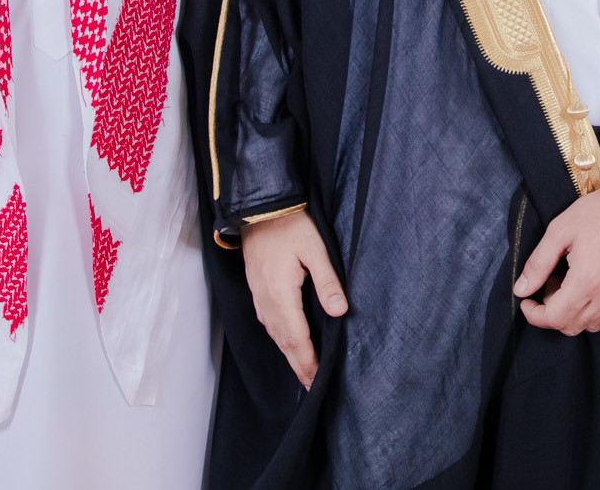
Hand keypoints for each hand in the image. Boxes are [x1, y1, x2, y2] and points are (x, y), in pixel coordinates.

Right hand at [242, 208, 347, 388]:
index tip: (317, 381)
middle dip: (299, 366)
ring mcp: (259, 298)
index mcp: (280, 294)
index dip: (307, 362)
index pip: (296, 339)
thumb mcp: (315, 249)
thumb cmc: (290, 226)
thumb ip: (327, 281)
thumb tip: (340, 312)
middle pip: (284, 343)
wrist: (261, 210)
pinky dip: (282, 340)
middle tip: (314, 387)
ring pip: (276, 336)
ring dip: (290, 355)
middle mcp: (266, 302)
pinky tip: (291, 345)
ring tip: (305, 372)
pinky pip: (270, 324)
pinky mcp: (258, 292)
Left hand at [512, 161, 599, 333]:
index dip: (535, 315)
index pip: (554, 319)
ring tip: (575, 279)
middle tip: (553, 281)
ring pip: (593, 324)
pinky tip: (597, 282)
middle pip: (572, 326)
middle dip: (554, 310)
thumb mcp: (560, 231)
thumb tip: (521, 290)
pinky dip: (599, 307)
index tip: (528, 302)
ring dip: (577, 311)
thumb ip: (538, 264)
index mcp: (586, 281)